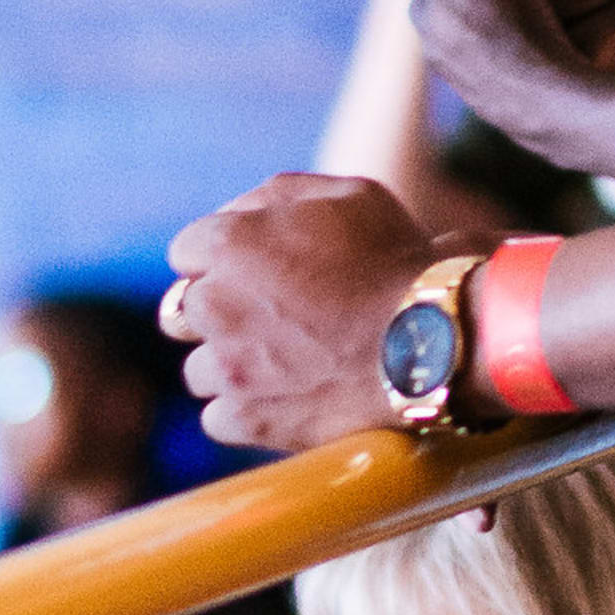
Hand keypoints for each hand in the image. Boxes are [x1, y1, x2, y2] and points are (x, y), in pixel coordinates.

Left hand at [164, 171, 431, 452]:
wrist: (432, 341)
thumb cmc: (396, 261)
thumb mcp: (346, 195)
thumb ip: (275, 197)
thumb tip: (235, 214)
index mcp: (227, 243)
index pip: (186, 252)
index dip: (225, 260)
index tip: (260, 272)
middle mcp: (213, 304)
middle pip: (181, 313)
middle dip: (218, 313)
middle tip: (270, 319)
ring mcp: (227, 367)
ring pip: (198, 369)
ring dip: (230, 366)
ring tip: (285, 365)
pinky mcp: (246, 418)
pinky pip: (219, 417)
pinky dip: (245, 411)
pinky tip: (285, 399)